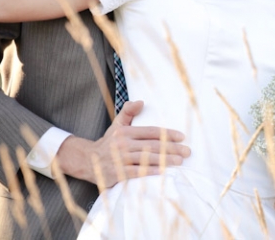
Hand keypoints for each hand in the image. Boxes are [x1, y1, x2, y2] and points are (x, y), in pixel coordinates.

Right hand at [56, 100, 189, 186]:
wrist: (87, 161)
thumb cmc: (109, 142)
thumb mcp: (117, 125)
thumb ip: (128, 111)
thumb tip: (141, 102)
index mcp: (125, 132)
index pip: (151, 132)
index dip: (167, 134)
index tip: (182, 137)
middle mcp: (122, 145)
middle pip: (152, 146)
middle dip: (172, 148)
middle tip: (187, 151)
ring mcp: (119, 159)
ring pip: (146, 159)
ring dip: (165, 160)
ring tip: (180, 161)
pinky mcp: (117, 173)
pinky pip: (136, 172)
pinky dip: (150, 171)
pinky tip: (162, 171)